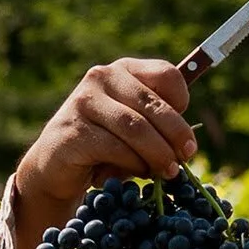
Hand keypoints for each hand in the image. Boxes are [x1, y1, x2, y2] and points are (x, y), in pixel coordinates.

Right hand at [0, 60, 200, 248]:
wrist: (57, 167)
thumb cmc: (106, 147)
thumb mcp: (137, 131)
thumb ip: (162, 125)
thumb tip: (190, 143)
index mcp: (125, 70)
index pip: (168, 76)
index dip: (182, 107)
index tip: (186, 139)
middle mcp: (102, 77)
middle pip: (153, 104)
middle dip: (175, 136)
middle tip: (186, 160)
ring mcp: (83, 102)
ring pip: (135, 127)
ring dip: (157, 155)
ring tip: (167, 174)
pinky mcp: (71, 131)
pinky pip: (113, 148)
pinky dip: (130, 165)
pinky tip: (133, 177)